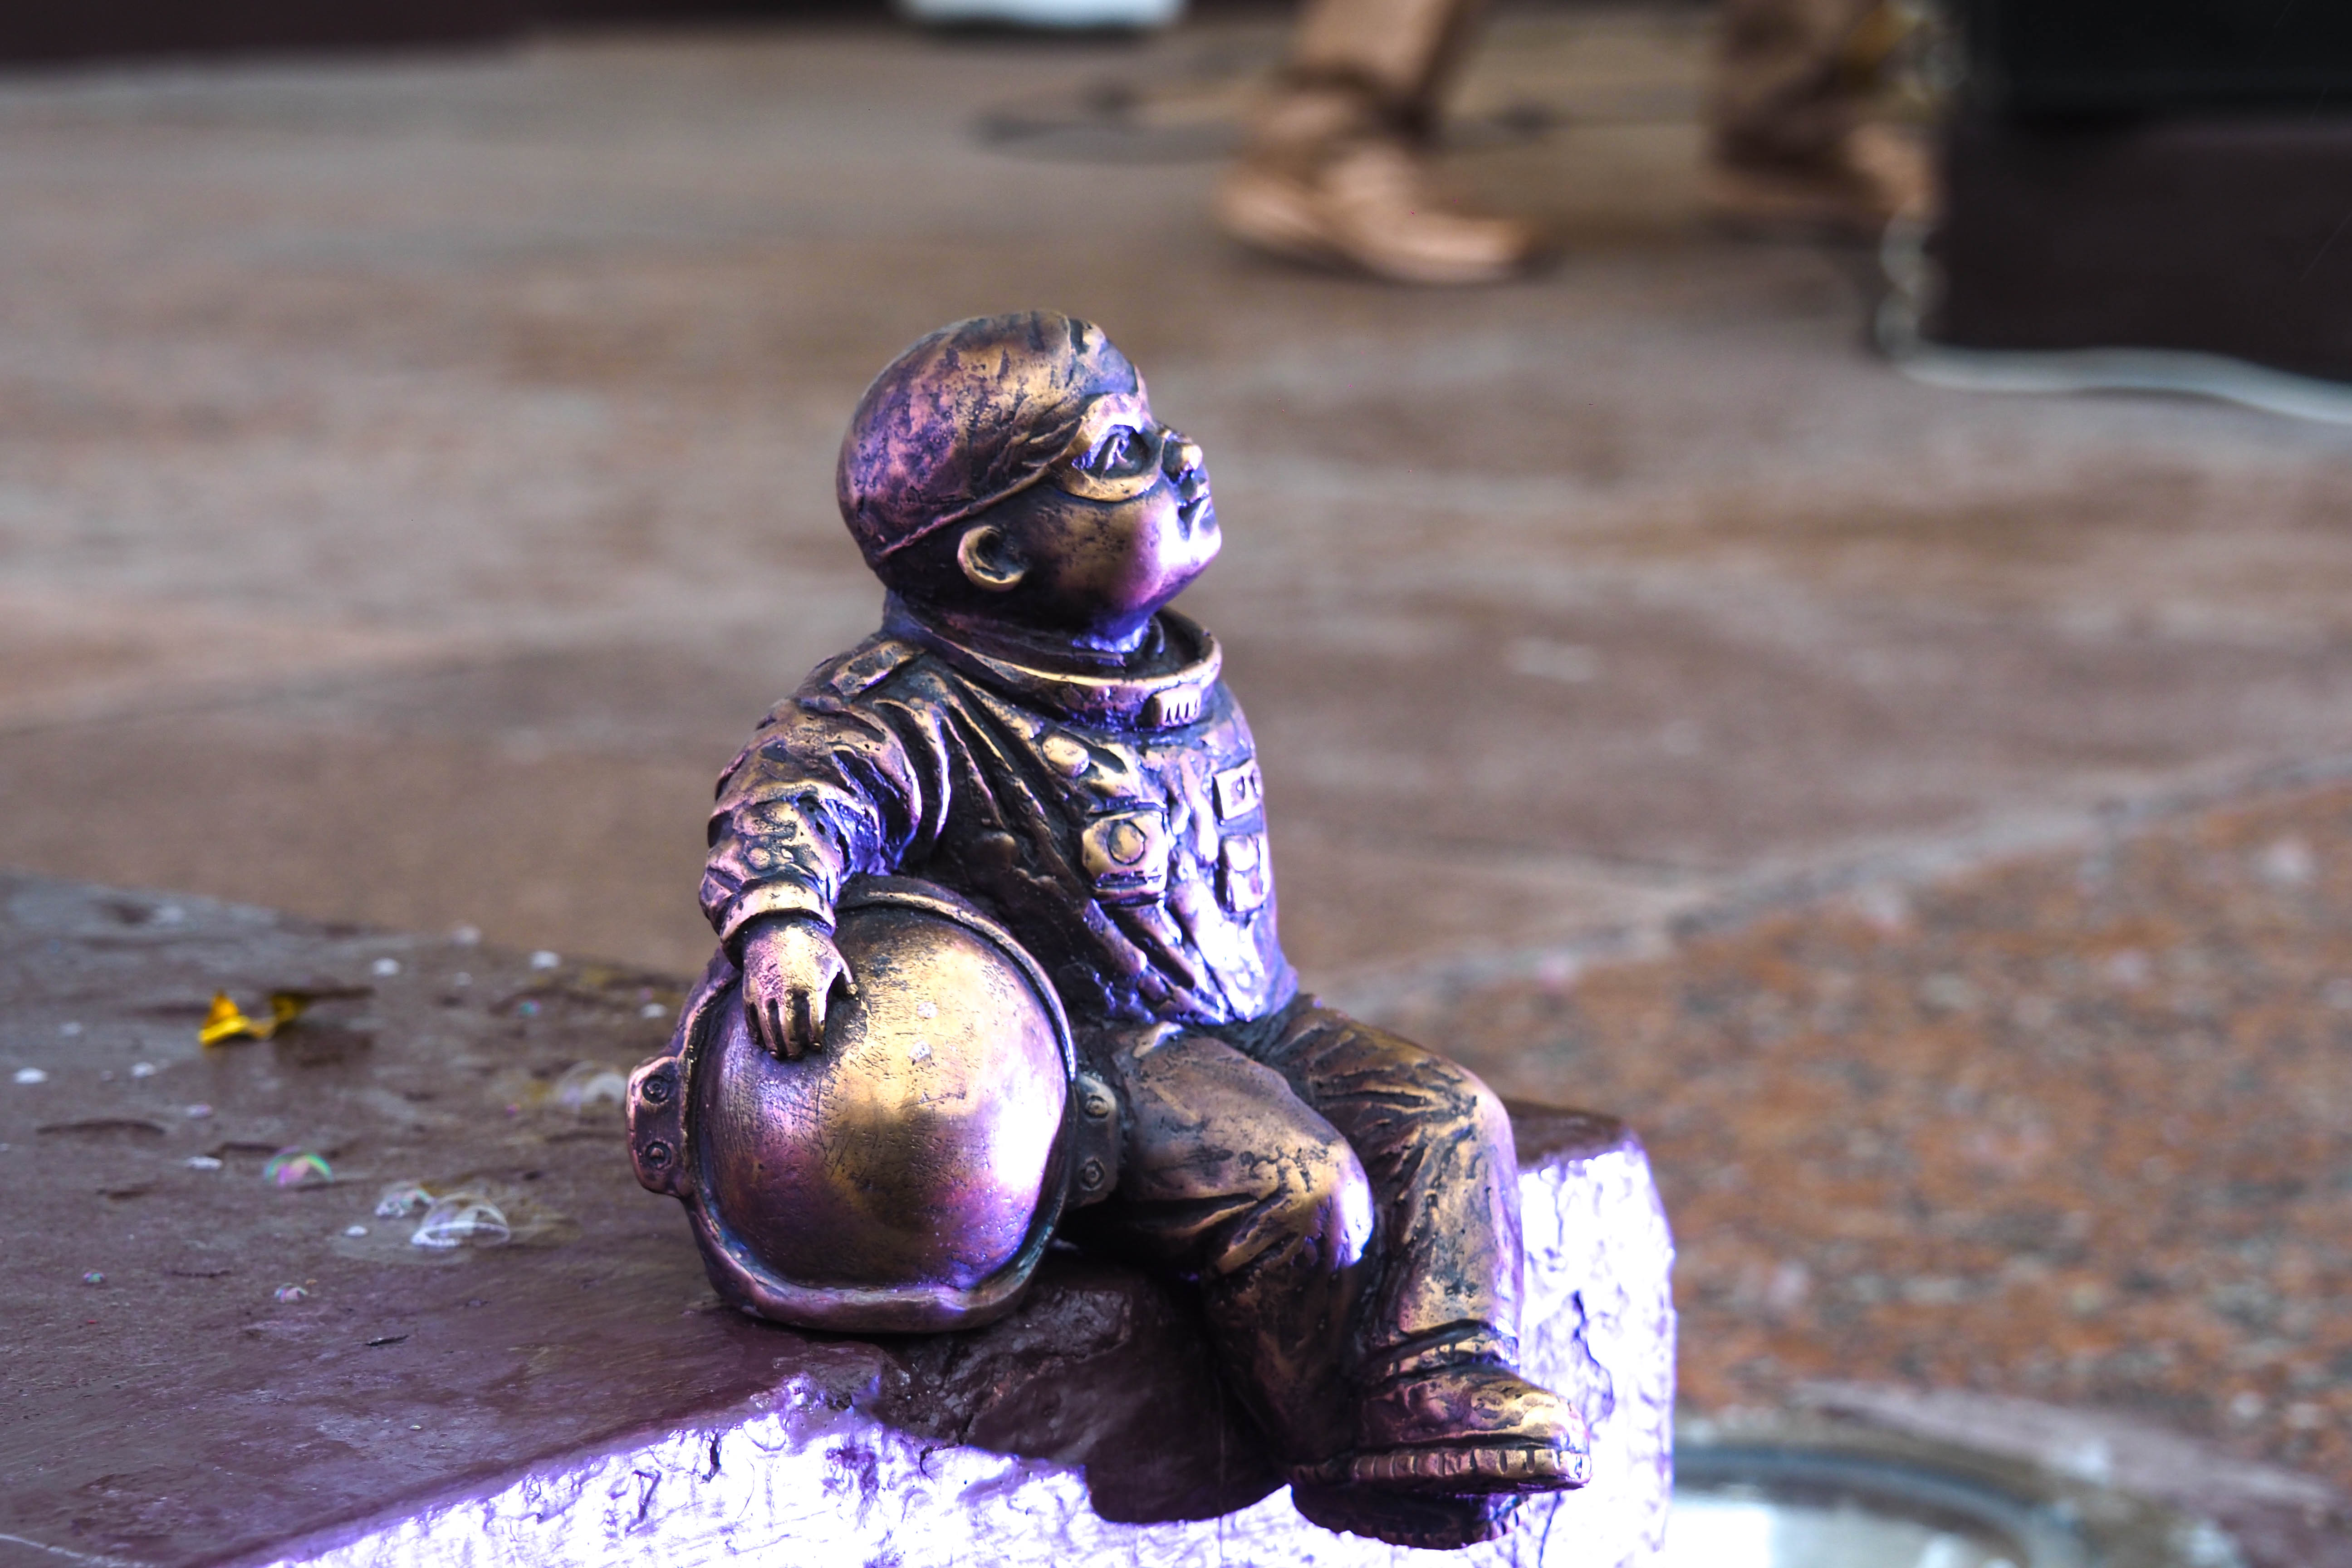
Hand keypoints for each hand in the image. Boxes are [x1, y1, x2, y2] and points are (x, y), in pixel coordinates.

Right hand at [738, 915, 854, 1059]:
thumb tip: (852, 996)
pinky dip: (755, 1032)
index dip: (815, 1038)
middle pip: (789, 1028)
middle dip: (794, 1046)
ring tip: (780, 1055)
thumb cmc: (811, 944)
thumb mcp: (835, 958)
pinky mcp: (750, 990)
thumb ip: (845, 979)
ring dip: (774, 1043)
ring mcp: (765, 992)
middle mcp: (786, 991)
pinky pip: (751, 1017)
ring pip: (768, 1026)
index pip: (814, 1021)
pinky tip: (761, 1043)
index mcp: (810, 986)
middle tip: (798, 1055)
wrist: (776, 925)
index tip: (817, 1047)